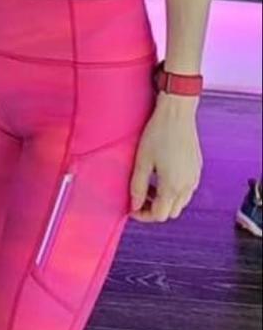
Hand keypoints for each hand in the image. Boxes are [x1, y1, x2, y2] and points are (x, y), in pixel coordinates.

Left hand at [129, 95, 201, 222]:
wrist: (177, 114)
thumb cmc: (158, 134)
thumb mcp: (142, 161)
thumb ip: (137, 187)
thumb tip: (133, 206)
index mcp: (172, 187)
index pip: (159, 215)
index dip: (143, 215)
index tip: (131, 207)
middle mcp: (187, 186)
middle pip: (171, 212)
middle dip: (154, 209)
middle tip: (139, 197)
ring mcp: (195, 178)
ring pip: (180, 202)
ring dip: (165, 201)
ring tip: (149, 185)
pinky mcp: (197, 169)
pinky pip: (186, 190)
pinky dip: (174, 191)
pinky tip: (162, 176)